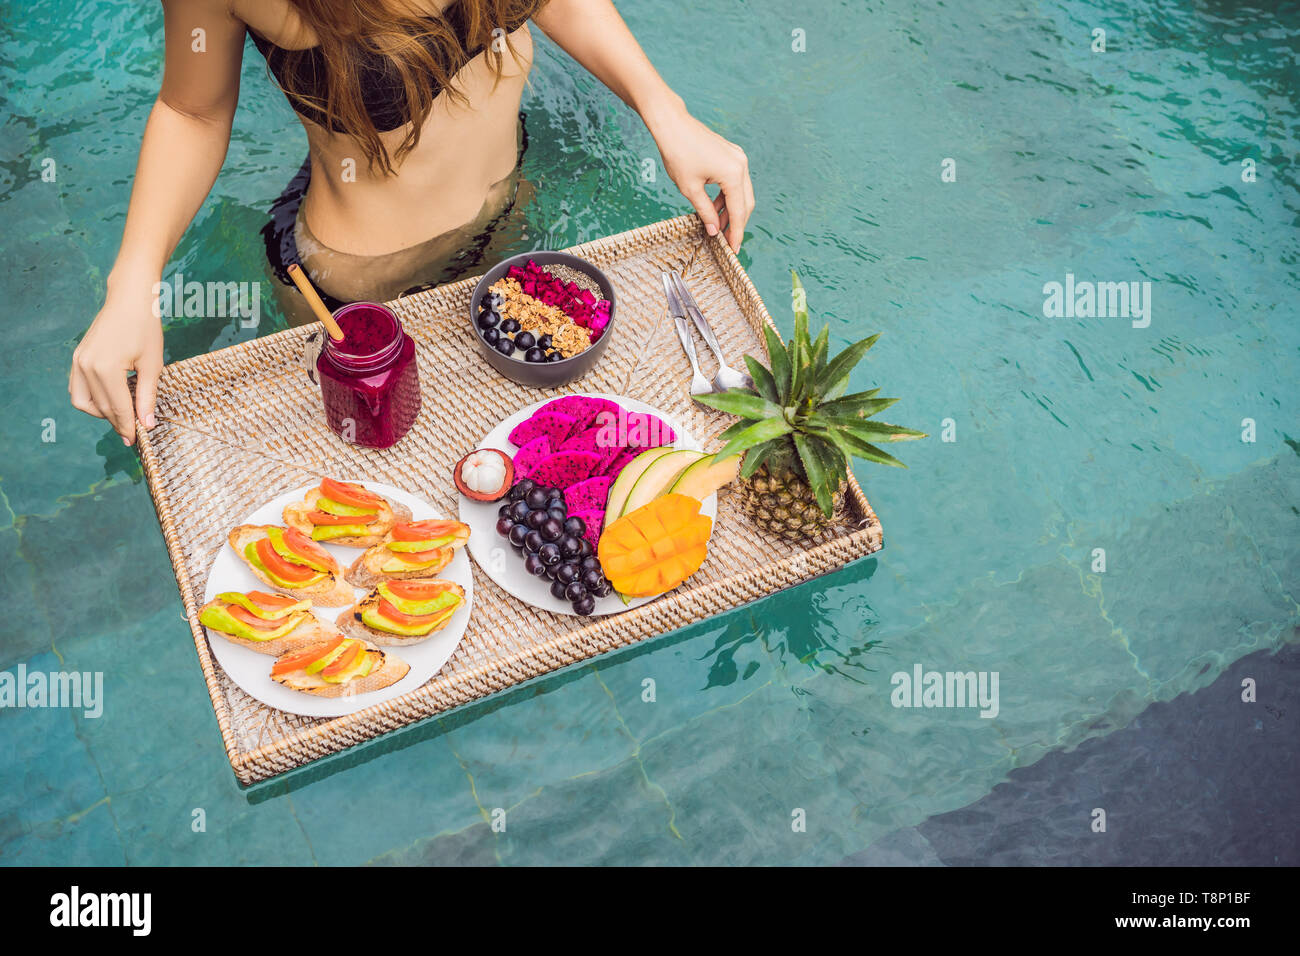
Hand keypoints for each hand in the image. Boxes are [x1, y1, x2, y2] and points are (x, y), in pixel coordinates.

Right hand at [69, 272, 163, 444]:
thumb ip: (147, 396)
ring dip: (101, 412)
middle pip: (101, 407)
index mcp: (105, 369)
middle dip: (116, 422)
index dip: (128, 427)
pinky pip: (77, 387)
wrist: (129, 299)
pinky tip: (110, 399)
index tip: (136, 441)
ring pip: (82, 401)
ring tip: (122, 415)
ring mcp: (78, 361)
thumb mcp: (153, 365)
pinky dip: (91, 398)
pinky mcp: (77, 357)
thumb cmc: (145, 328)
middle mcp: (86, 366)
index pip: (118, 408)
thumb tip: (147, 424)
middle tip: (132, 432)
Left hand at [650, 105, 753, 252]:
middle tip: (728, 242)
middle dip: (737, 223)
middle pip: (746, 203)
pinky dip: (727, 196)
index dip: (736, 233)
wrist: (672, 124)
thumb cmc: (678, 153)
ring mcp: (738, 158)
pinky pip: (735, 181)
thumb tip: (715, 231)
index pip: (739, 211)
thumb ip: (706, 212)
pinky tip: (715, 208)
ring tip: (718, 226)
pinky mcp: (732, 155)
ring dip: (731, 210)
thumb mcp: (690, 189)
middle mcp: (741, 165)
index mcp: (733, 174)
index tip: (733, 250)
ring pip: (741, 192)